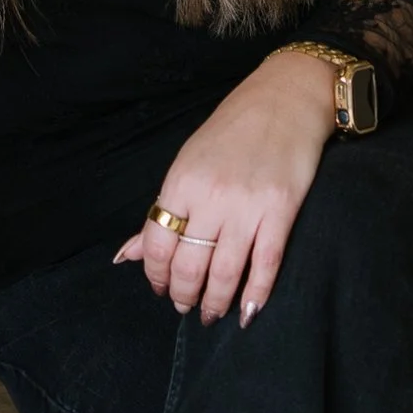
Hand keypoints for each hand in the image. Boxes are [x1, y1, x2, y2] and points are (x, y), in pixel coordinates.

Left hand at [116, 49, 339, 326]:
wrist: (285, 98)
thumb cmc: (233, 130)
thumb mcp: (187, 162)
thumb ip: (162, 211)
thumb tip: (127, 255)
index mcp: (181, 182)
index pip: (157, 244)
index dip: (155, 275)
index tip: (160, 289)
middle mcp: (210, 197)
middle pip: (188, 265)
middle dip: (183, 295)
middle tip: (185, 307)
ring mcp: (247, 206)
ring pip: (224, 273)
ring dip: (215, 303)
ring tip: (211, 314)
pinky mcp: (281, 211)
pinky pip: (266, 264)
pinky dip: (256, 294)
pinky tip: (248, 311)